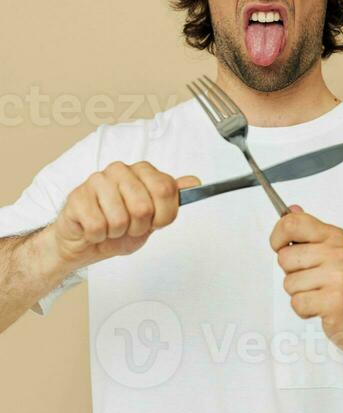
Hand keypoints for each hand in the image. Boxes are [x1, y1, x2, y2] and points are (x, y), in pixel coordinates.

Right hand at [51, 161, 200, 269]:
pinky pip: (98, 226)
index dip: (164, 214)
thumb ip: (173, 198)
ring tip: (111, 227)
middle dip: (138, 227)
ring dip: (117, 232)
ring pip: (120, 218)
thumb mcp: (154, 216)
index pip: (166, 189)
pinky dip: (98, 236)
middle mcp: (120, 170)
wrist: (88, 242)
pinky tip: (95, 229)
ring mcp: (97, 181)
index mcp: (142, 171)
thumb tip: (195, 182)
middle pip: (143, 207)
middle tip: (129, 226)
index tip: (155, 222)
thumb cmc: (121, 227)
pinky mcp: (77, 196)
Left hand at [269, 204, 342, 352]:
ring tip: (318, 293)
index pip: (292, 223)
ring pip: (289, 283)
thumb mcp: (330, 251)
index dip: (277, 236)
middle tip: (312, 278)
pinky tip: (320, 306)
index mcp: (335, 236)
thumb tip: (292, 210)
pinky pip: (297, 303)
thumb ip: (309, 231)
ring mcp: (338, 276)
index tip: (279, 246)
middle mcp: (338, 252)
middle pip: (284, 257)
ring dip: (299, 293)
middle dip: (291, 273)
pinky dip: (303, 310)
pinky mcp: (335, 301)